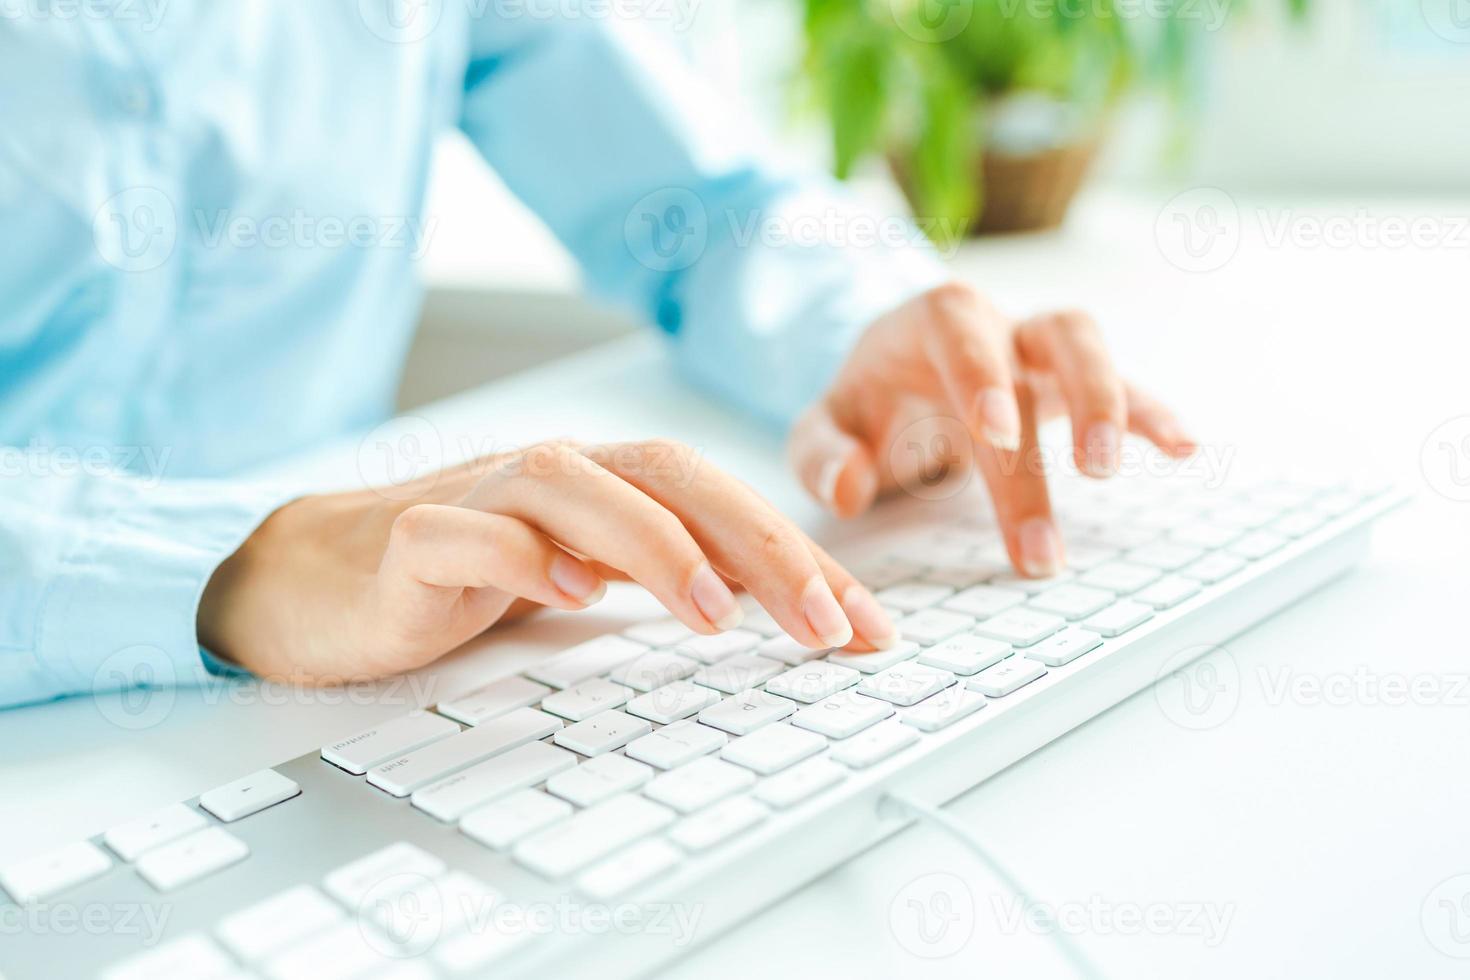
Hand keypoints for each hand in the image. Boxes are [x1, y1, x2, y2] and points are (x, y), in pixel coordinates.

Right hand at [199, 440, 898, 682]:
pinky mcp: (410, 540)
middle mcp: (556, 477)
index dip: (802, 555)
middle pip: (670, 477)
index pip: (722, 499)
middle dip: (761, 544)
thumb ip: (669, 578)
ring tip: (716, 612)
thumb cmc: (473, 573)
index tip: (867, 629)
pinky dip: (518, 553)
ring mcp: (481, 497)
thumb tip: (787, 608)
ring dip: (653, 543)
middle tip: (824, 624)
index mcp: (608, 486)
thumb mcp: (592, 577)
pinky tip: (567, 595)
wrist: (324, 578)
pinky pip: (464, 531)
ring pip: (573, 484)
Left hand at [789, 282, 1196, 576]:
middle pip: (1052, 336)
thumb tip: (847, 488)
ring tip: (1117, 469)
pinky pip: (1122, 389)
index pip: (961, 329)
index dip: (985, 374)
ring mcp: (1037, 352)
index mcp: (929, 320)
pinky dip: (1152, 414)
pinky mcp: (1067, 387)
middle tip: (1089, 477)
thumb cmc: (864, 404)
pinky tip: (1185, 450)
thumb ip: (820, 455)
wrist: (892, 381)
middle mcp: (996, 324)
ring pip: (1091, 350)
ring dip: (1116, 404)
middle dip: (1076, 402)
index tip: (998, 434)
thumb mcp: (823, 428)